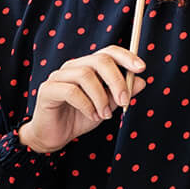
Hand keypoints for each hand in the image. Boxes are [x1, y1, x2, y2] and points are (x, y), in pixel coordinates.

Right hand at [17, 46, 146, 152]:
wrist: (55, 136)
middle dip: (117, 81)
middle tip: (124, 101)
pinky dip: (86, 105)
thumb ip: (120, 94)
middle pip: (99, 60)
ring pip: (86, 75)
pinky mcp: (48, 90)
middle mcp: (73, 67)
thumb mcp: (106, 107)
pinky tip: (91, 115)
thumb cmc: (79, 118)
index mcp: (88, 67)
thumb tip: (141, 81)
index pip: (108, 52)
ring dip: (101, 98)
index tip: (141, 68)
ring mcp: (58, 76)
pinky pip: (71, 91)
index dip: (126, 56)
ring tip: (104, 115)